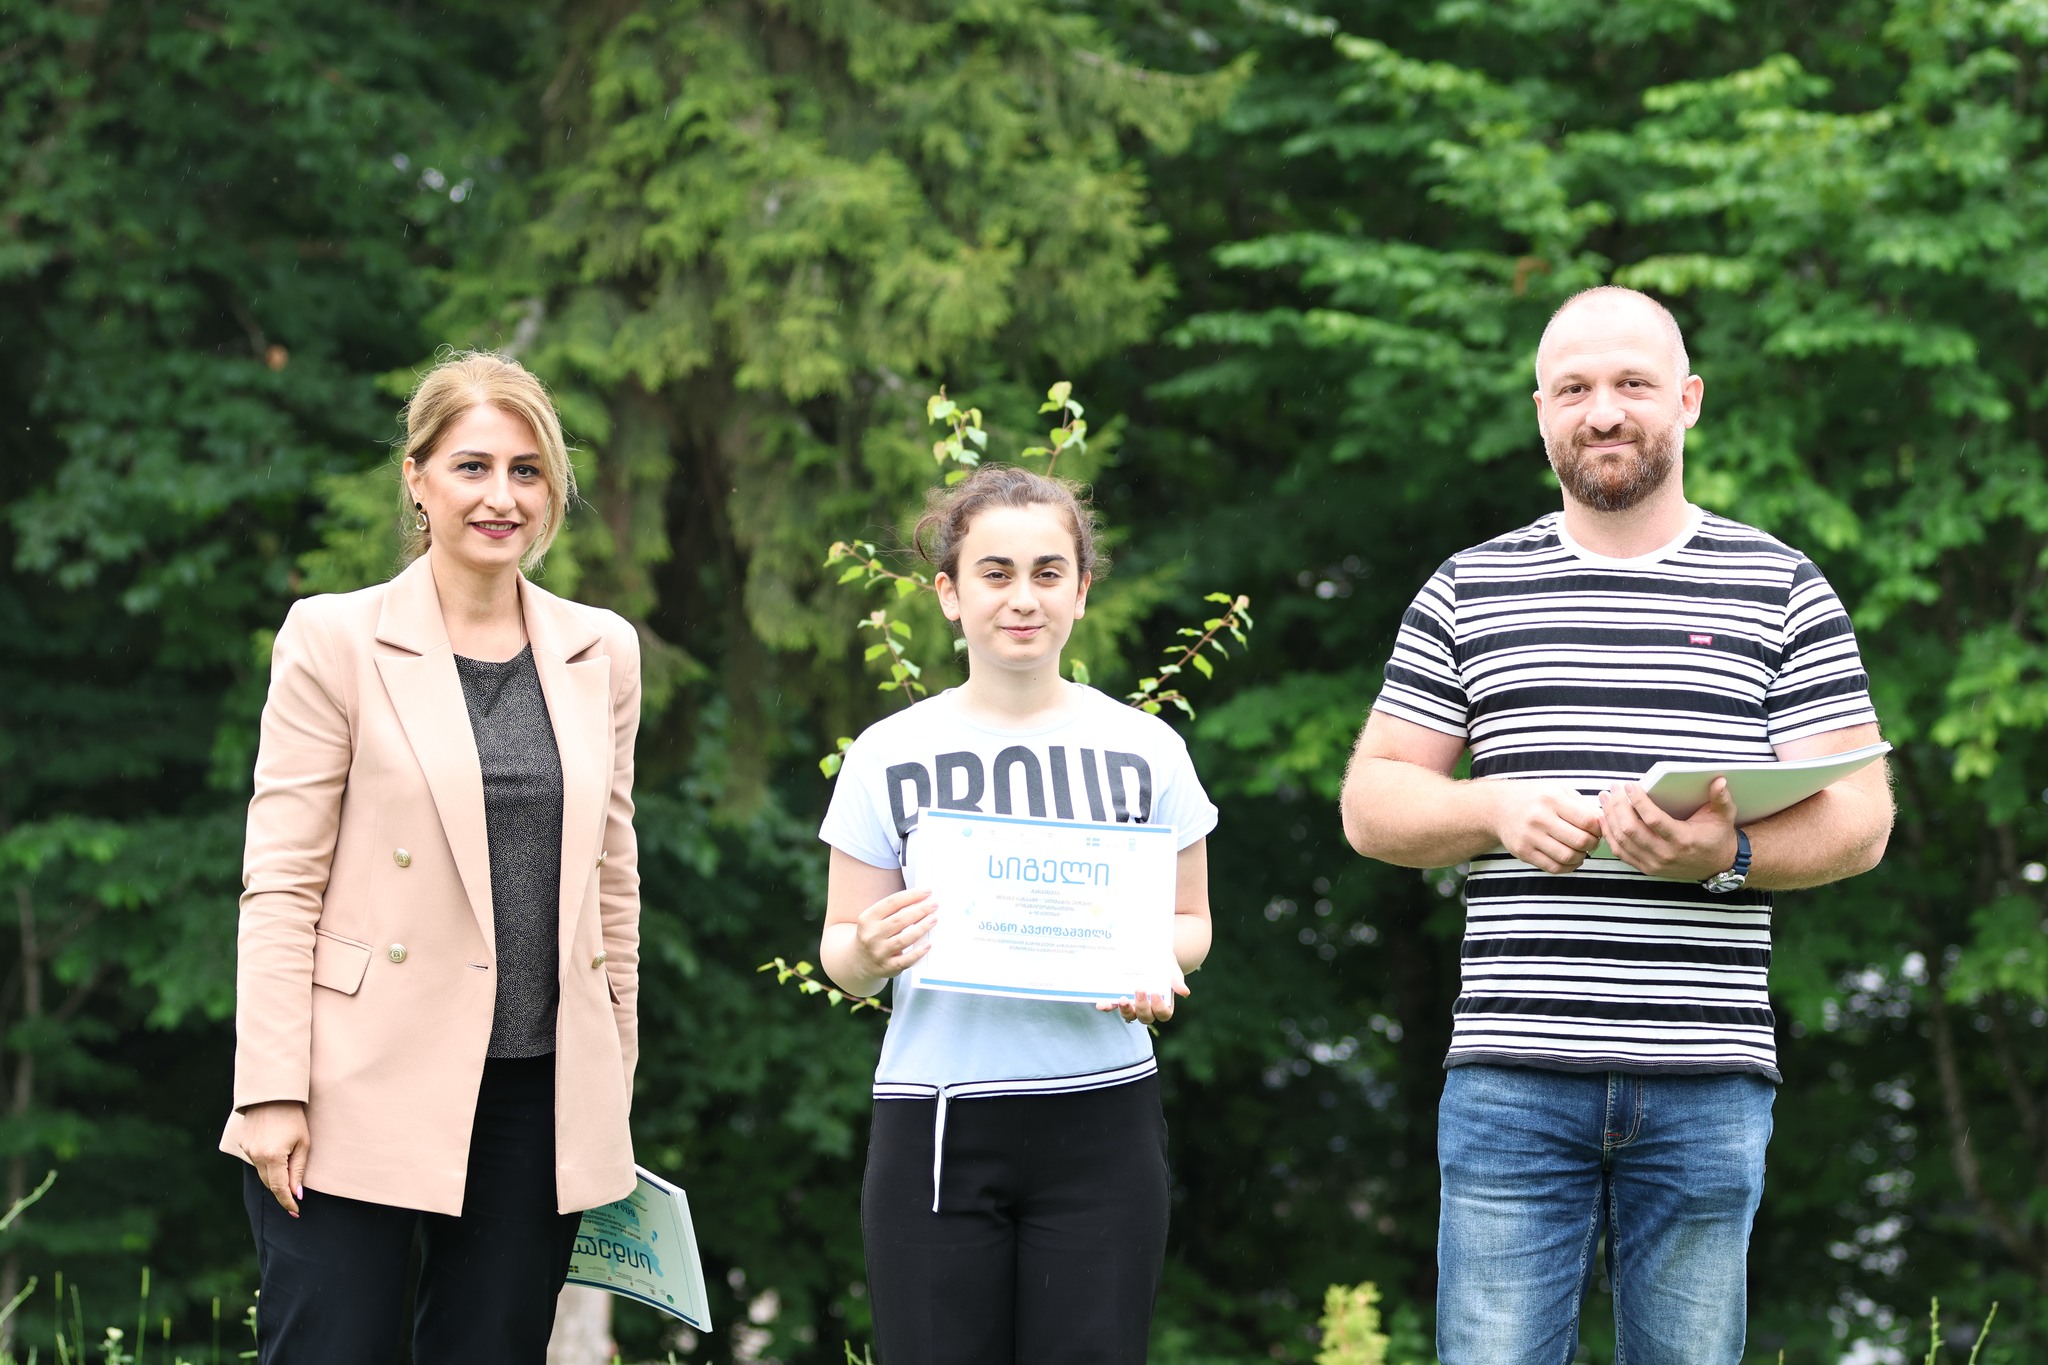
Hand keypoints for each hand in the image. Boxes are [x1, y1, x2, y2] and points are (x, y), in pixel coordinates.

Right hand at [239, 1100, 309, 1216]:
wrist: (272, 1093)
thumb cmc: (294, 1116)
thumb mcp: (303, 1143)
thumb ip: (298, 1170)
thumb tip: (297, 1194)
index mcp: (273, 1157)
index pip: (280, 1189)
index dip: (287, 1202)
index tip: (295, 1212)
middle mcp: (256, 1156)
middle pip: (269, 1182)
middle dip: (282, 1191)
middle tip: (294, 1200)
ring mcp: (247, 1149)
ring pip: (261, 1171)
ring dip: (274, 1175)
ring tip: (287, 1175)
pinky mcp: (243, 1142)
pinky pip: (255, 1159)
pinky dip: (265, 1162)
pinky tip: (275, 1154)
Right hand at [850, 887, 936, 982]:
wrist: (859, 962)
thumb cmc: (874, 935)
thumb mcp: (874, 920)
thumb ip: (893, 911)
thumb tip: (921, 900)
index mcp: (868, 919)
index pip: (892, 903)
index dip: (911, 896)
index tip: (927, 891)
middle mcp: (872, 935)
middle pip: (899, 920)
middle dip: (919, 910)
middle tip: (934, 904)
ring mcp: (879, 952)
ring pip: (903, 940)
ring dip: (921, 928)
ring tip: (933, 919)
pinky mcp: (888, 967)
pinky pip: (905, 960)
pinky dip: (918, 952)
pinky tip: (928, 944)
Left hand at [1097, 964, 1189, 1023]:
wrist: (1150, 953)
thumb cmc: (1164, 962)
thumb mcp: (1171, 967)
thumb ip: (1176, 979)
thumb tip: (1185, 992)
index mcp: (1163, 1003)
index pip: (1164, 1014)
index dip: (1160, 1008)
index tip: (1156, 993)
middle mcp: (1148, 1008)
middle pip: (1146, 1017)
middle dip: (1142, 1006)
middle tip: (1139, 989)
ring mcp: (1133, 1005)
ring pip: (1129, 1016)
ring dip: (1125, 1010)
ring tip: (1123, 998)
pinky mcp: (1119, 999)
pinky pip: (1113, 1007)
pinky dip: (1107, 1007)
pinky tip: (1101, 1004)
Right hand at [1489, 782, 1602, 873]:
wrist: (1497, 807)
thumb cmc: (1534, 797)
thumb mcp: (1557, 790)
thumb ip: (1581, 804)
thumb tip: (1604, 822)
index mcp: (1552, 799)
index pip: (1587, 820)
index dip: (1599, 828)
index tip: (1598, 829)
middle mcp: (1540, 817)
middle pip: (1580, 840)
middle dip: (1593, 844)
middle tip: (1591, 842)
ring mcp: (1530, 837)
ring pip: (1568, 857)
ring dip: (1581, 857)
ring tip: (1581, 851)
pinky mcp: (1523, 852)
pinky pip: (1553, 867)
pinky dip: (1568, 867)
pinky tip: (1570, 860)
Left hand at [1600, 777, 1739, 880]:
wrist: (1719, 865)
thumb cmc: (1718, 836)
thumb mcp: (1724, 816)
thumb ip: (1721, 798)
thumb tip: (1720, 781)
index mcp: (1683, 840)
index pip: (1653, 820)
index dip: (1638, 802)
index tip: (1629, 786)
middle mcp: (1666, 854)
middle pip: (1631, 830)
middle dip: (1617, 806)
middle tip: (1612, 789)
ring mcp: (1654, 864)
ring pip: (1622, 841)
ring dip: (1609, 818)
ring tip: (1605, 799)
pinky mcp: (1647, 868)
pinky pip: (1621, 853)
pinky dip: (1609, 836)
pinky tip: (1604, 819)